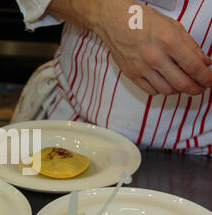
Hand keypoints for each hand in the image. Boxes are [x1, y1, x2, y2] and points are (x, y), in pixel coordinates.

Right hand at [92, 0, 211, 94]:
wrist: (114, 22)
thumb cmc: (142, 21)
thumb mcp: (172, 26)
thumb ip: (190, 46)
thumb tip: (204, 62)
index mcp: (169, 41)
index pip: (194, 67)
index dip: (206, 78)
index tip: (209, 81)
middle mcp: (155, 56)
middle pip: (182, 83)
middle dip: (196, 89)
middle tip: (200, 88)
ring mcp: (142, 67)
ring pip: (167, 90)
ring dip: (178, 90)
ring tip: (181, 84)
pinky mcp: (132, 74)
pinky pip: (151, 91)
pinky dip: (161, 90)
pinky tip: (165, 83)